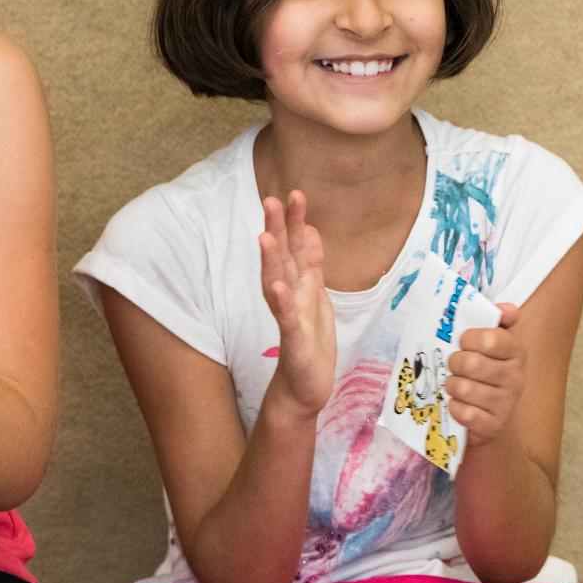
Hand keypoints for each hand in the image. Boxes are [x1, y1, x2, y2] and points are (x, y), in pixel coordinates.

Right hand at [258, 190, 335, 417]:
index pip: (295, 248)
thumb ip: (311, 265)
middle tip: (271, 200)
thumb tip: (310, 230)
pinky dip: (281, 303)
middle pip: (281, 259)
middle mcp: (288, 297)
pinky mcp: (293, 341)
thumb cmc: (310, 343)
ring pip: (277, 284)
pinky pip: (286, 320)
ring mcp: (288, 318)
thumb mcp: (317, 296)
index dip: (295, 222)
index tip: (295, 194)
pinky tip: (277, 288)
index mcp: (298, 285)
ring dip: (270, 261)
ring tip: (265, 237)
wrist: (305, 388)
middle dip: (277, 231)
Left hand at [447, 302, 524, 446]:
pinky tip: (458, 405)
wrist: (486, 415)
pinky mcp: (493, 426)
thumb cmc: (482, 370)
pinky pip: (463, 413)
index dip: (468, 338)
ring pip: (463, 388)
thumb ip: (495, 319)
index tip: (463, 342)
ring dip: (452, 385)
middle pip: (470, 363)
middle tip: (455, 366)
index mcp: (515, 351)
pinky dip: (454, 408)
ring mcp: (506, 403)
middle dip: (454, 363)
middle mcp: (516, 377)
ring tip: (456, 385)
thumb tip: (509, 309)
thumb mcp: (487, 341)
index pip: (490, 339)